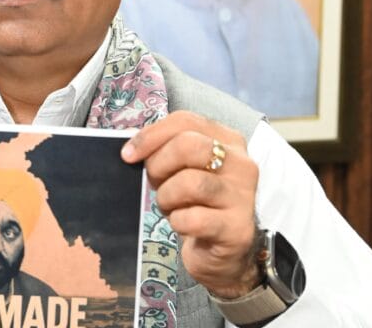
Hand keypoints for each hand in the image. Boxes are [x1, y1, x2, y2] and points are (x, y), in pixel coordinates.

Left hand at [121, 111, 261, 298]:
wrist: (222, 252)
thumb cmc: (197, 204)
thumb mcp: (183, 170)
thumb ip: (166, 151)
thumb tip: (132, 149)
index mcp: (228, 140)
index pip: (185, 121)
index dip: (151, 135)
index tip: (128, 155)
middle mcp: (241, 164)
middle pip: (189, 146)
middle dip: (158, 165)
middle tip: (153, 183)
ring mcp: (243, 196)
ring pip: (191, 183)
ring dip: (167, 197)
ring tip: (169, 206)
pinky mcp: (237, 228)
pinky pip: (194, 218)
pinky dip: (178, 221)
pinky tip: (182, 224)